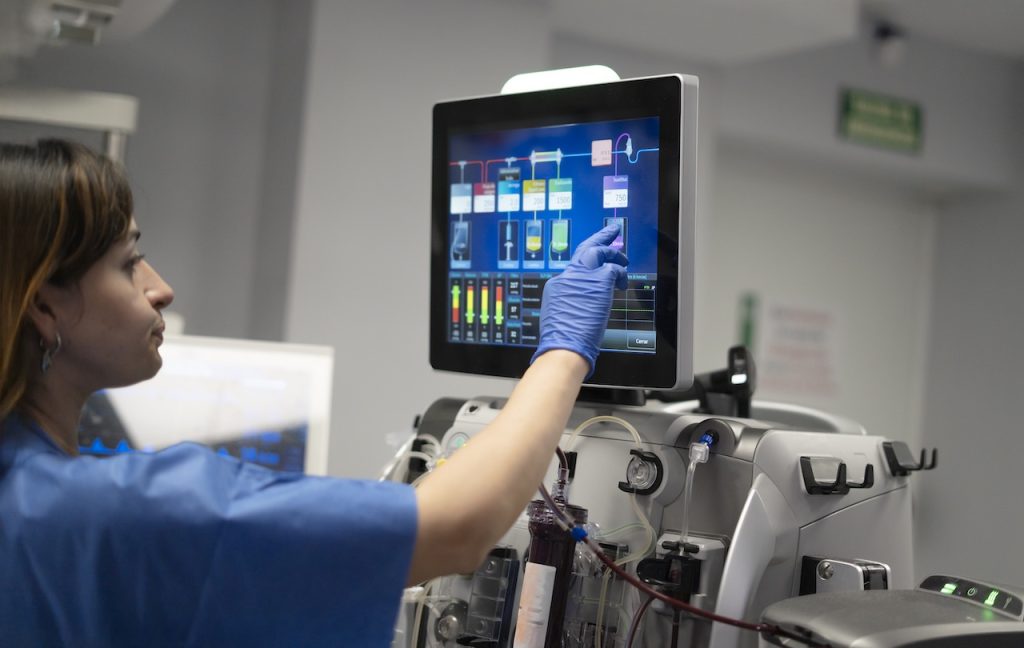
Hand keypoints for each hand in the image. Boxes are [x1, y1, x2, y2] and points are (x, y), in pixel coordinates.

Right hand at [530, 224, 628, 375]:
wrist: (563, 346)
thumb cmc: (561, 341)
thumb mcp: (557, 317)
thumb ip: (568, 305)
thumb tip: (578, 307)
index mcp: (555, 286)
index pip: (573, 270)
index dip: (585, 266)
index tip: (593, 262)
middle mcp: (567, 277)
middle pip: (584, 250)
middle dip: (599, 239)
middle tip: (611, 231)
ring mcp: (582, 277)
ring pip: (599, 253)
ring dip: (614, 254)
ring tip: (623, 260)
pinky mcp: (599, 281)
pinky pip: (614, 269)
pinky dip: (620, 273)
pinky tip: (622, 284)